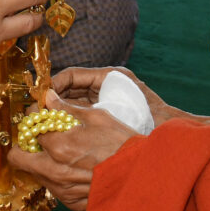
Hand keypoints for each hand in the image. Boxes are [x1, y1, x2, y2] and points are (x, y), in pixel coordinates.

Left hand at [4, 94, 138, 210]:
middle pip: (18, 158)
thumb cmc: (123, 144)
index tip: (41, 116)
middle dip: (24, 145)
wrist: (143, 176)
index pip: (30, 129)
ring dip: (40, 161)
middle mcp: (55, 171)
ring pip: (34, 173)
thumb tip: (47, 97)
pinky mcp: (70, 202)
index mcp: (60, 146)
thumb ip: (67, 109)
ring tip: (61, 152)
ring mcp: (61, 189)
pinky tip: (74, 168)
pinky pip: (52, 188)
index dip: (34, 119)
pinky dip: (57, 177)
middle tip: (39, 137)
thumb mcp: (97, 118)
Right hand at [51, 66, 181, 125]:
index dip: (54, 85)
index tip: (40, 98)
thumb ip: (84, 104)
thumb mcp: (115, 107)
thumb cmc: (151, 115)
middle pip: (70, 89)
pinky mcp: (107, 116)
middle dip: (52, 100)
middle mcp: (106, 86)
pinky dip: (70, 123)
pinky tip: (60, 134)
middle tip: (36, 113)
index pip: (72, 76)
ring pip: (74, 104)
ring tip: (43, 124)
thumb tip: (50, 100)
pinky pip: (82, 116)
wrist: (173, 134)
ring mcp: (106, 101)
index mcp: (108, 76)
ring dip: (58, 112)